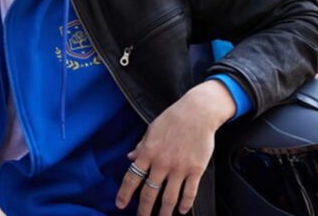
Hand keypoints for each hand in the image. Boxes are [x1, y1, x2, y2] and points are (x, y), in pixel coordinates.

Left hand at [115, 80, 234, 215]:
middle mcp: (162, 163)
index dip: (124, 194)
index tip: (120, 205)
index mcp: (148, 153)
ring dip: (163, 213)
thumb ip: (141, 146)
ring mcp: (179, 168)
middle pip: (149, 194)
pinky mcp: (196, 169)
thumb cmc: (173, 118)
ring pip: (169, 198)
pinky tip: (182, 211)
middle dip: (143, 210)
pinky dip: (185, 204)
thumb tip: (130, 158)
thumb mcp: (151, 129)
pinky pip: (189, 192)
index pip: (132, 178)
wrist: (197, 112)